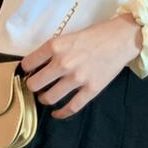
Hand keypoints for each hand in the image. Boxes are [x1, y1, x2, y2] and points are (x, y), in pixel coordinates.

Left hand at [20, 13, 143, 118]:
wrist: (121, 38)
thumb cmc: (95, 34)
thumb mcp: (68, 36)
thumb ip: (53, 50)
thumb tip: (38, 65)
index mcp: (55, 46)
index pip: (28, 63)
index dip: (26, 69)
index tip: (29, 72)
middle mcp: (63, 63)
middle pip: (35, 84)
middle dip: (33, 86)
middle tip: (38, 85)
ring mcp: (78, 78)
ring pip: (49, 98)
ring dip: (45, 99)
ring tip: (46, 96)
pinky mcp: (91, 89)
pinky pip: (71, 107)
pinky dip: (61, 113)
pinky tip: (57, 113)